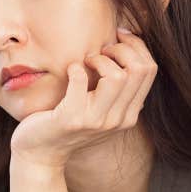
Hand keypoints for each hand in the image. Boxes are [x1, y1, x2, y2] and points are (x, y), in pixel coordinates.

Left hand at [8, 29, 156, 170]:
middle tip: (102, 50)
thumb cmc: (68, 124)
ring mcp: (96, 120)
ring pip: (117, 76)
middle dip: (121, 49)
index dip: (136, 45)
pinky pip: (80, 80)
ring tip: (86, 61)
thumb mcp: (101, 111)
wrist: (40, 153)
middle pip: (138, 70)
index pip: (150, 70)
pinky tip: (70, 71)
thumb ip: (118, 93)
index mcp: (130, 114)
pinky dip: (75, 68)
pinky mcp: (71, 118)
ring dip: (100, 59)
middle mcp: (118, 119)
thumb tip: (131, 55)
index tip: (119, 37)